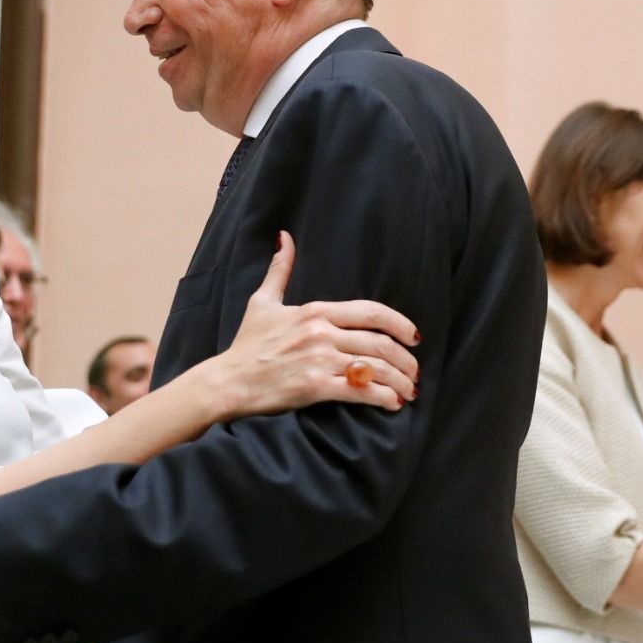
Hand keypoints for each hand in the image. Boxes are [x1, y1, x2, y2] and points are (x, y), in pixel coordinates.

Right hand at [216, 230, 420, 415]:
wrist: (228, 382)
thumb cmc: (246, 345)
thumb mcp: (262, 302)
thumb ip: (280, 271)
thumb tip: (285, 238)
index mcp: (315, 312)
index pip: (371, 312)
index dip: (400, 324)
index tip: (414, 336)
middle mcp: (321, 333)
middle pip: (380, 342)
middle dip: (406, 359)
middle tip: (414, 371)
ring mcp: (319, 360)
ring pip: (375, 368)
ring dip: (399, 381)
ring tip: (408, 391)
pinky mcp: (314, 387)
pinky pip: (359, 391)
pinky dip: (382, 398)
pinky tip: (392, 404)